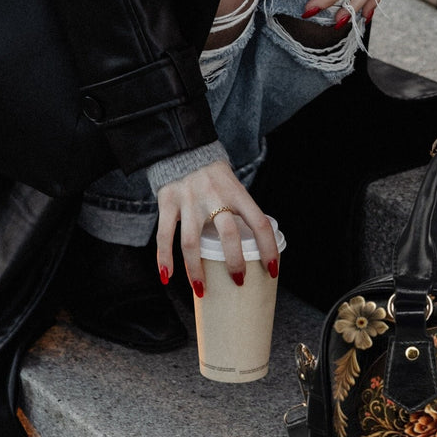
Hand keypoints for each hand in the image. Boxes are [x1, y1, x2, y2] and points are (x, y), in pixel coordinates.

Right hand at [154, 160, 279, 294]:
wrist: (182, 147)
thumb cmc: (214, 175)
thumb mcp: (234, 186)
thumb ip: (241, 210)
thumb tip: (254, 242)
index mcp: (237, 193)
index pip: (260, 223)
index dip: (268, 248)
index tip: (272, 269)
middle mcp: (215, 197)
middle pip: (228, 235)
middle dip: (235, 263)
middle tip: (239, 282)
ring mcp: (189, 200)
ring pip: (191, 243)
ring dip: (196, 270)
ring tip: (202, 290)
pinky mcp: (168, 202)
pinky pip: (165, 235)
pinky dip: (164, 258)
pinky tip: (167, 276)